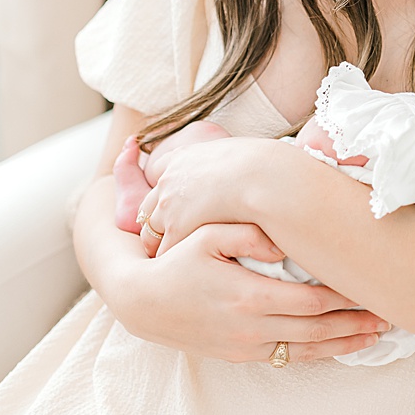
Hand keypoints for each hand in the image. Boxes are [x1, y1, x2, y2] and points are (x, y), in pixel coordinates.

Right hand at [108, 221, 387, 362]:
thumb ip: (247, 234)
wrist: (141, 303)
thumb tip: (284, 239)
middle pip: (318, 328)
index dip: (347, 297)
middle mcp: (251, 327)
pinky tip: (341, 347)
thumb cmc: (176, 261)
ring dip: (345, 343)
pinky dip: (319, 353)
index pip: (312, 300)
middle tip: (392, 313)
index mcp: (248, 296)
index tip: (374, 287)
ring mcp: (246, 345)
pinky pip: (288, 357)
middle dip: (357, 321)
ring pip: (307, 348)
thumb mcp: (207, 235)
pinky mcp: (241, 355)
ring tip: (378, 335)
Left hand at [137, 134, 267, 257]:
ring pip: (151, 231)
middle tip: (174, 232)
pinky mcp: (176, 229)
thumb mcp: (240, 151)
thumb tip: (242, 164)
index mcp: (184, 157)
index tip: (179, 198)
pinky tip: (188, 264)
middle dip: (159, 218)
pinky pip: (165, 250)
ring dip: (163, 241)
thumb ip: (227, 159)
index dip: (168, 186)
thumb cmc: (263, 165)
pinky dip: (174, 257)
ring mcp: (169, 205)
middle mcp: (169, 179)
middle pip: (149, 204)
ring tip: (179, 255)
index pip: (160, 170)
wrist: (265, 179)